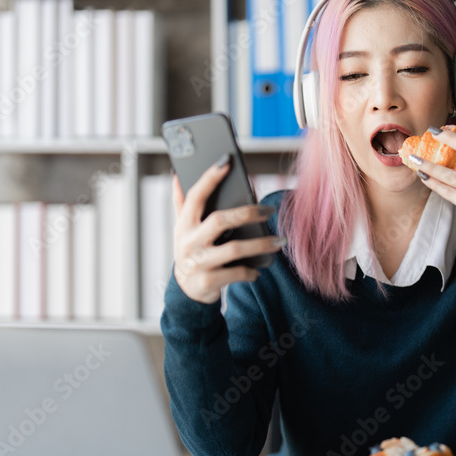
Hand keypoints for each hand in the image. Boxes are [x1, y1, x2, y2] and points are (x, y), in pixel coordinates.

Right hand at [171, 157, 283, 303]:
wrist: (186, 293)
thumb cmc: (191, 253)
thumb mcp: (182, 230)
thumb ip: (181, 204)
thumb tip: (176, 175)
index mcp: (184, 225)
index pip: (195, 196)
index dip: (210, 178)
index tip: (227, 162)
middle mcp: (188, 242)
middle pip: (220, 220)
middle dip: (248, 212)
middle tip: (269, 209)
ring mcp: (198, 263)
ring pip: (234, 248)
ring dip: (261, 244)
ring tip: (279, 241)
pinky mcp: (208, 281)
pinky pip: (237, 273)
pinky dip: (251, 271)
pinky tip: (259, 269)